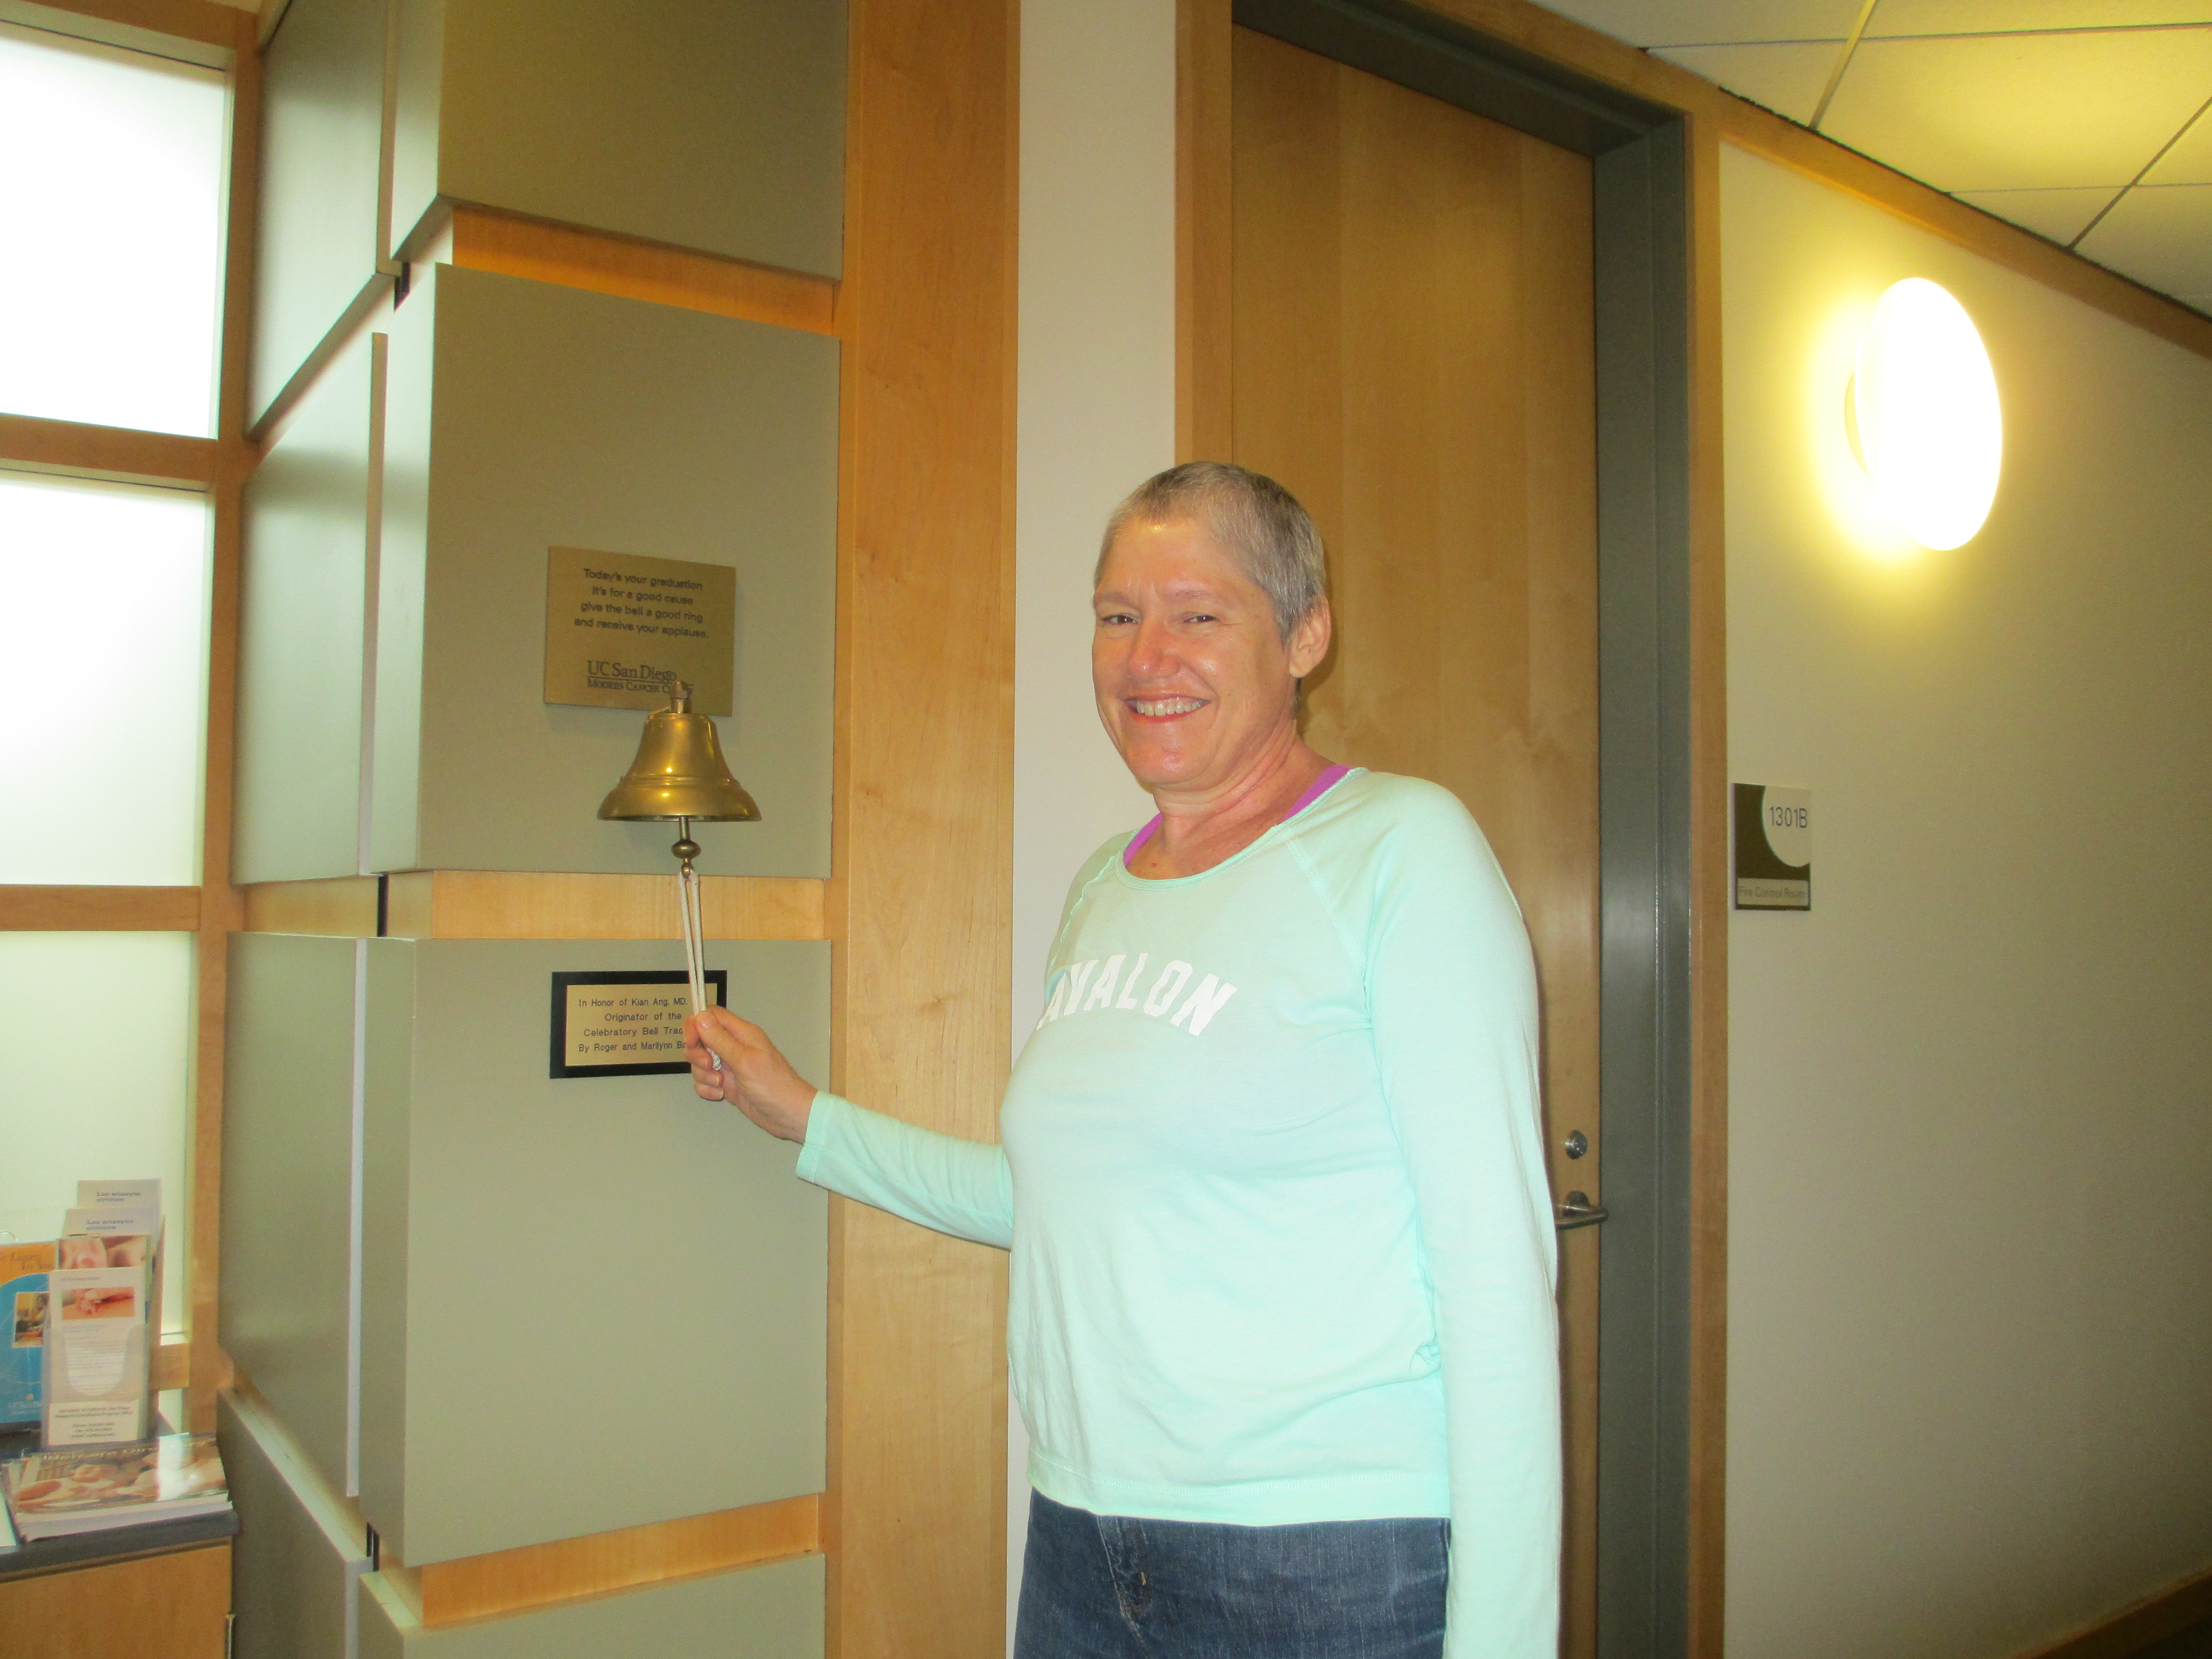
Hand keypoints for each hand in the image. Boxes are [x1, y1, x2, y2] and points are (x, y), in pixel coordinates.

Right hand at [684, 1006, 815, 1142]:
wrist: (787, 1115)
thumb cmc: (773, 1085)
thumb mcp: (744, 1060)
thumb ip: (720, 1039)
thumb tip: (700, 1017)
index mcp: (742, 1034)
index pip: (711, 1016)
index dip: (696, 1025)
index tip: (692, 1041)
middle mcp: (734, 1047)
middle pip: (701, 1040)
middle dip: (697, 1054)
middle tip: (710, 1065)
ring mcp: (729, 1066)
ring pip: (700, 1062)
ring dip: (703, 1075)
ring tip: (721, 1084)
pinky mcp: (727, 1084)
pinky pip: (705, 1081)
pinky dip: (707, 1088)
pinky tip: (720, 1094)